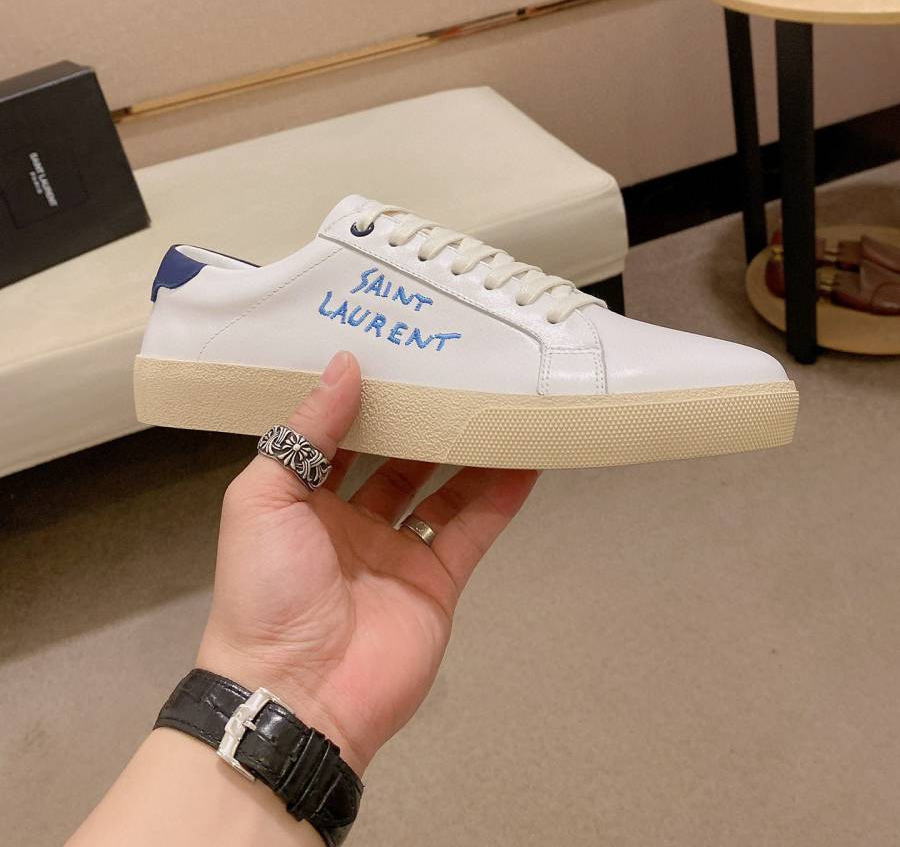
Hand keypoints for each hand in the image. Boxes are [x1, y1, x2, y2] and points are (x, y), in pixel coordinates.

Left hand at [197, 350, 537, 776]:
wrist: (297, 695)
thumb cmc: (264, 591)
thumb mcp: (263, 498)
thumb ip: (307, 431)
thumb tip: (344, 365)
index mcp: (302, 499)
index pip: (338, 434)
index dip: (363, 396)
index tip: (392, 350)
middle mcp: (351, 519)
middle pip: (396, 455)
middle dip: (422, 418)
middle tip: (454, 366)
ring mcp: (398, 551)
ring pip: (442, 487)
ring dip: (468, 449)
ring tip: (499, 400)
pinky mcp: (437, 581)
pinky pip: (473, 528)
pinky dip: (501, 495)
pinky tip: (526, 457)